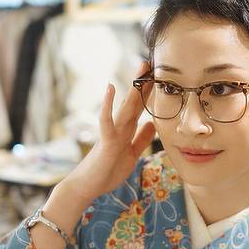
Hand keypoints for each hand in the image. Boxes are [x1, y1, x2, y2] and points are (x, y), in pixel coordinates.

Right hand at [57, 59, 155, 205]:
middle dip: (145, 84)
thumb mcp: (131, 155)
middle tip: (153, 62)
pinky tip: (110, 88)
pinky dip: (107, 105)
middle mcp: (119, 128)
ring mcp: (112, 133)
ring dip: (133, 88)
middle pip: (135, 102)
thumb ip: (140, 140)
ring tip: (140, 69)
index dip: (150, 93)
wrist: (87, 187)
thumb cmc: (106, 172)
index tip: (160, 76)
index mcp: (126, 132)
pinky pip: (106, 121)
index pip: (141, 108)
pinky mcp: (106, 141)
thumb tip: (151, 124)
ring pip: (126, 107)